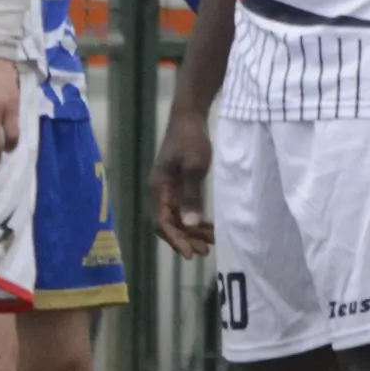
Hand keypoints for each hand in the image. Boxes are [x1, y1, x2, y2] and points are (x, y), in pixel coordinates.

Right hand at [150, 113, 214, 256]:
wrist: (189, 117)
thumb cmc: (190, 139)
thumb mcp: (194, 167)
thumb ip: (191, 196)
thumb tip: (190, 224)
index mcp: (158, 189)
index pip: (162, 223)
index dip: (176, 240)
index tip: (190, 254)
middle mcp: (160, 193)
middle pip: (169, 225)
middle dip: (186, 240)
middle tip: (204, 252)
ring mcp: (169, 190)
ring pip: (178, 219)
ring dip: (192, 233)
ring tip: (211, 244)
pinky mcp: (178, 186)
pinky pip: (184, 210)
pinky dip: (196, 220)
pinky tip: (209, 228)